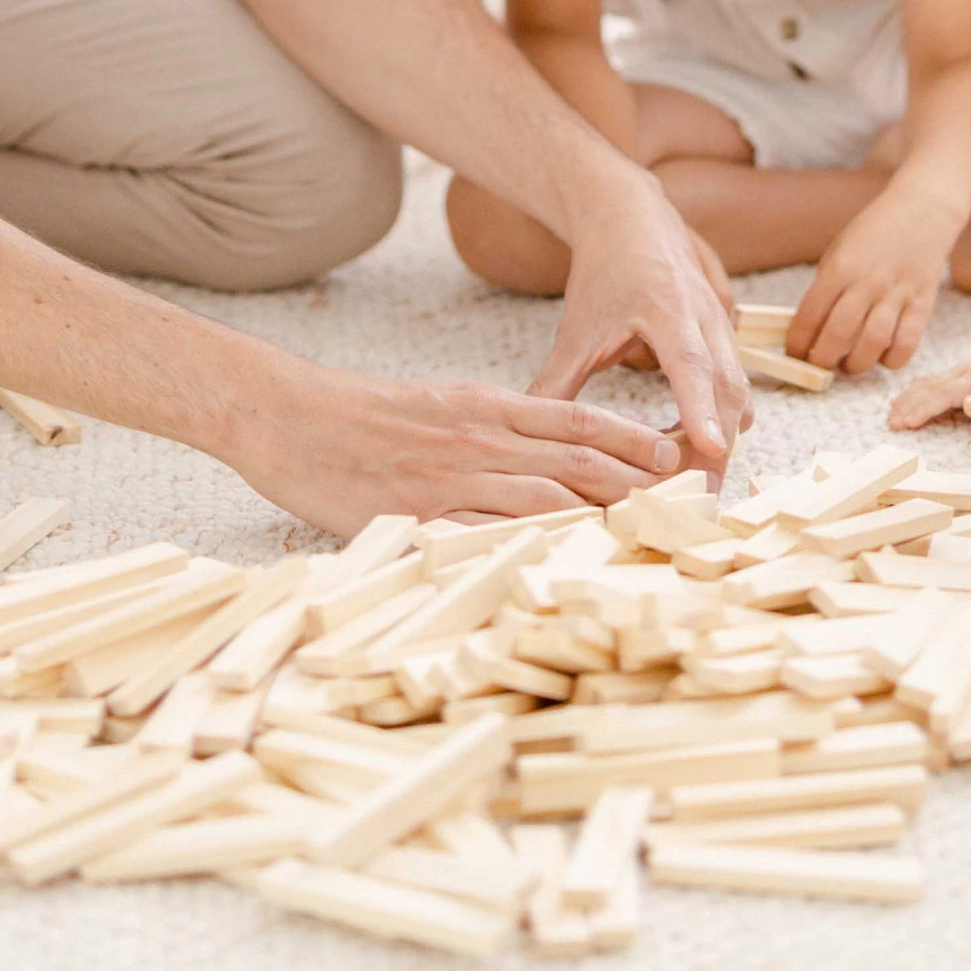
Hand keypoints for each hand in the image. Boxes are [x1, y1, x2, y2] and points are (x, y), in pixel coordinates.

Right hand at [229, 357, 689, 534]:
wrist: (284, 413)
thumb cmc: (353, 413)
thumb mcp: (432, 404)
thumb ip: (483, 426)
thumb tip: (529, 457)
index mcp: (483, 406)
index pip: (575, 420)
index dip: (630, 439)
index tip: (672, 456)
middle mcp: (479, 437)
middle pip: (577, 461)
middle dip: (638, 482)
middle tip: (686, 502)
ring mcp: (451, 477)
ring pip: (546, 498)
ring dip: (601, 519)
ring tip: (648, 539)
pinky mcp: (420, 513)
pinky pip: (488, 534)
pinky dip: (532, 551)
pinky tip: (565, 566)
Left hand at [532, 182, 750, 476]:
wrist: (633, 217)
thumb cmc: (604, 272)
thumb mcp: (576, 329)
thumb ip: (557, 385)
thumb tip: (530, 436)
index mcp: (669, 310)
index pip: (692, 367)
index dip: (702, 411)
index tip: (714, 450)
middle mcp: (707, 316)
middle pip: (727, 388)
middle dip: (720, 444)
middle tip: (703, 496)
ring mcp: (724, 323)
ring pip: (737, 388)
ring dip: (723, 434)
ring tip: (699, 481)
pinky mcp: (728, 333)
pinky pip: (734, 383)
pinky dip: (722, 416)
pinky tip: (697, 445)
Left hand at [790, 188, 955, 376]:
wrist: (922, 211)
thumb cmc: (875, 232)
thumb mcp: (840, 250)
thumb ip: (828, 286)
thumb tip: (812, 327)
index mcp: (841, 267)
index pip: (810, 314)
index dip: (797, 341)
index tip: (793, 353)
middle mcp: (868, 282)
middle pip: (838, 335)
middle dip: (822, 360)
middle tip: (818, 367)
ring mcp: (897, 294)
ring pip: (873, 344)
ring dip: (856, 364)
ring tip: (848, 365)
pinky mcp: (922, 304)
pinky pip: (906, 344)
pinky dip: (892, 360)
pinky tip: (881, 357)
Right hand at [887, 350, 970, 428]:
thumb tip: (966, 406)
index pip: (946, 393)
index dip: (926, 407)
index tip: (909, 421)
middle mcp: (964, 372)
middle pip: (931, 388)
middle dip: (910, 405)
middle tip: (892, 424)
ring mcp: (957, 372)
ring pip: (927, 383)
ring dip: (907, 400)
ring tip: (891, 417)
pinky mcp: (954, 375)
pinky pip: (929, 382)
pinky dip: (912, 393)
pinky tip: (899, 403)